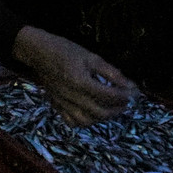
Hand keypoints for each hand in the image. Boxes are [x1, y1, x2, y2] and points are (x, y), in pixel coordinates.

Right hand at [10, 26, 136, 126]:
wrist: (39, 52)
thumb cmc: (66, 50)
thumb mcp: (91, 57)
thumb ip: (111, 73)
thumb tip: (130, 86)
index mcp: (81, 82)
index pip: (109, 95)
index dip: (124, 96)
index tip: (133, 92)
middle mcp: (72, 96)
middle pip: (100, 112)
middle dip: (117, 109)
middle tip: (125, 102)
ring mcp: (63, 103)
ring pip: (87, 121)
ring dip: (102, 118)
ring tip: (111, 108)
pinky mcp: (57, 105)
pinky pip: (71, 121)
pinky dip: (84, 122)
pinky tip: (91, 114)